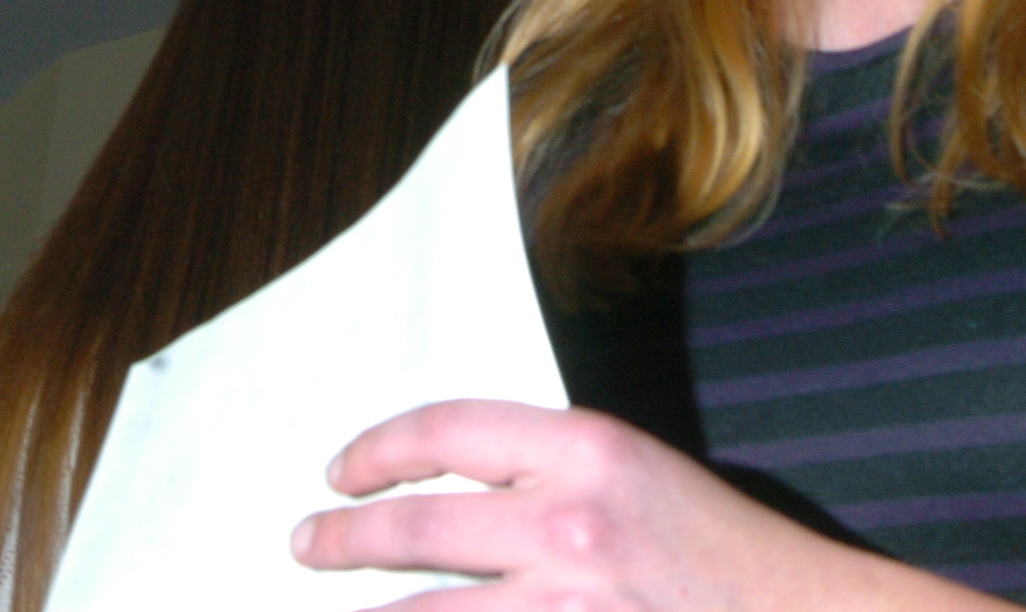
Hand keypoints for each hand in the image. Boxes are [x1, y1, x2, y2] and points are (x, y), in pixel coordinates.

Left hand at [288, 398, 999, 610]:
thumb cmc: (719, 549)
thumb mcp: (633, 475)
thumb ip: (544, 472)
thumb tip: (440, 482)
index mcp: (588, 449)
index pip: (447, 430)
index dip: (377, 449)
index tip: (339, 472)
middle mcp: (569, 524)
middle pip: (420, 527)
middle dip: (345, 540)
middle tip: (306, 543)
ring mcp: (569, 608)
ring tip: (333, 609)